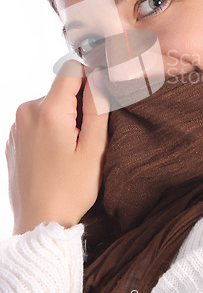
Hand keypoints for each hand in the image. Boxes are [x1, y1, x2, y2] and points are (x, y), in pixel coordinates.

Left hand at [6, 60, 108, 234]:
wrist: (39, 222)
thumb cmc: (70, 190)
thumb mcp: (94, 149)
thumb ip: (98, 107)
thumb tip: (98, 76)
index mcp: (48, 111)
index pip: (71, 70)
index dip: (90, 78)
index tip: (99, 100)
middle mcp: (27, 111)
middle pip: (61, 88)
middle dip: (78, 104)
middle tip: (86, 137)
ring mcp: (17, 125)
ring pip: (50, 104)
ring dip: (65, 117)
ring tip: (70, 150)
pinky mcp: (13, 137)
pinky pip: (38, 119)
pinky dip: (51, 128)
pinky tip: (56, 154)